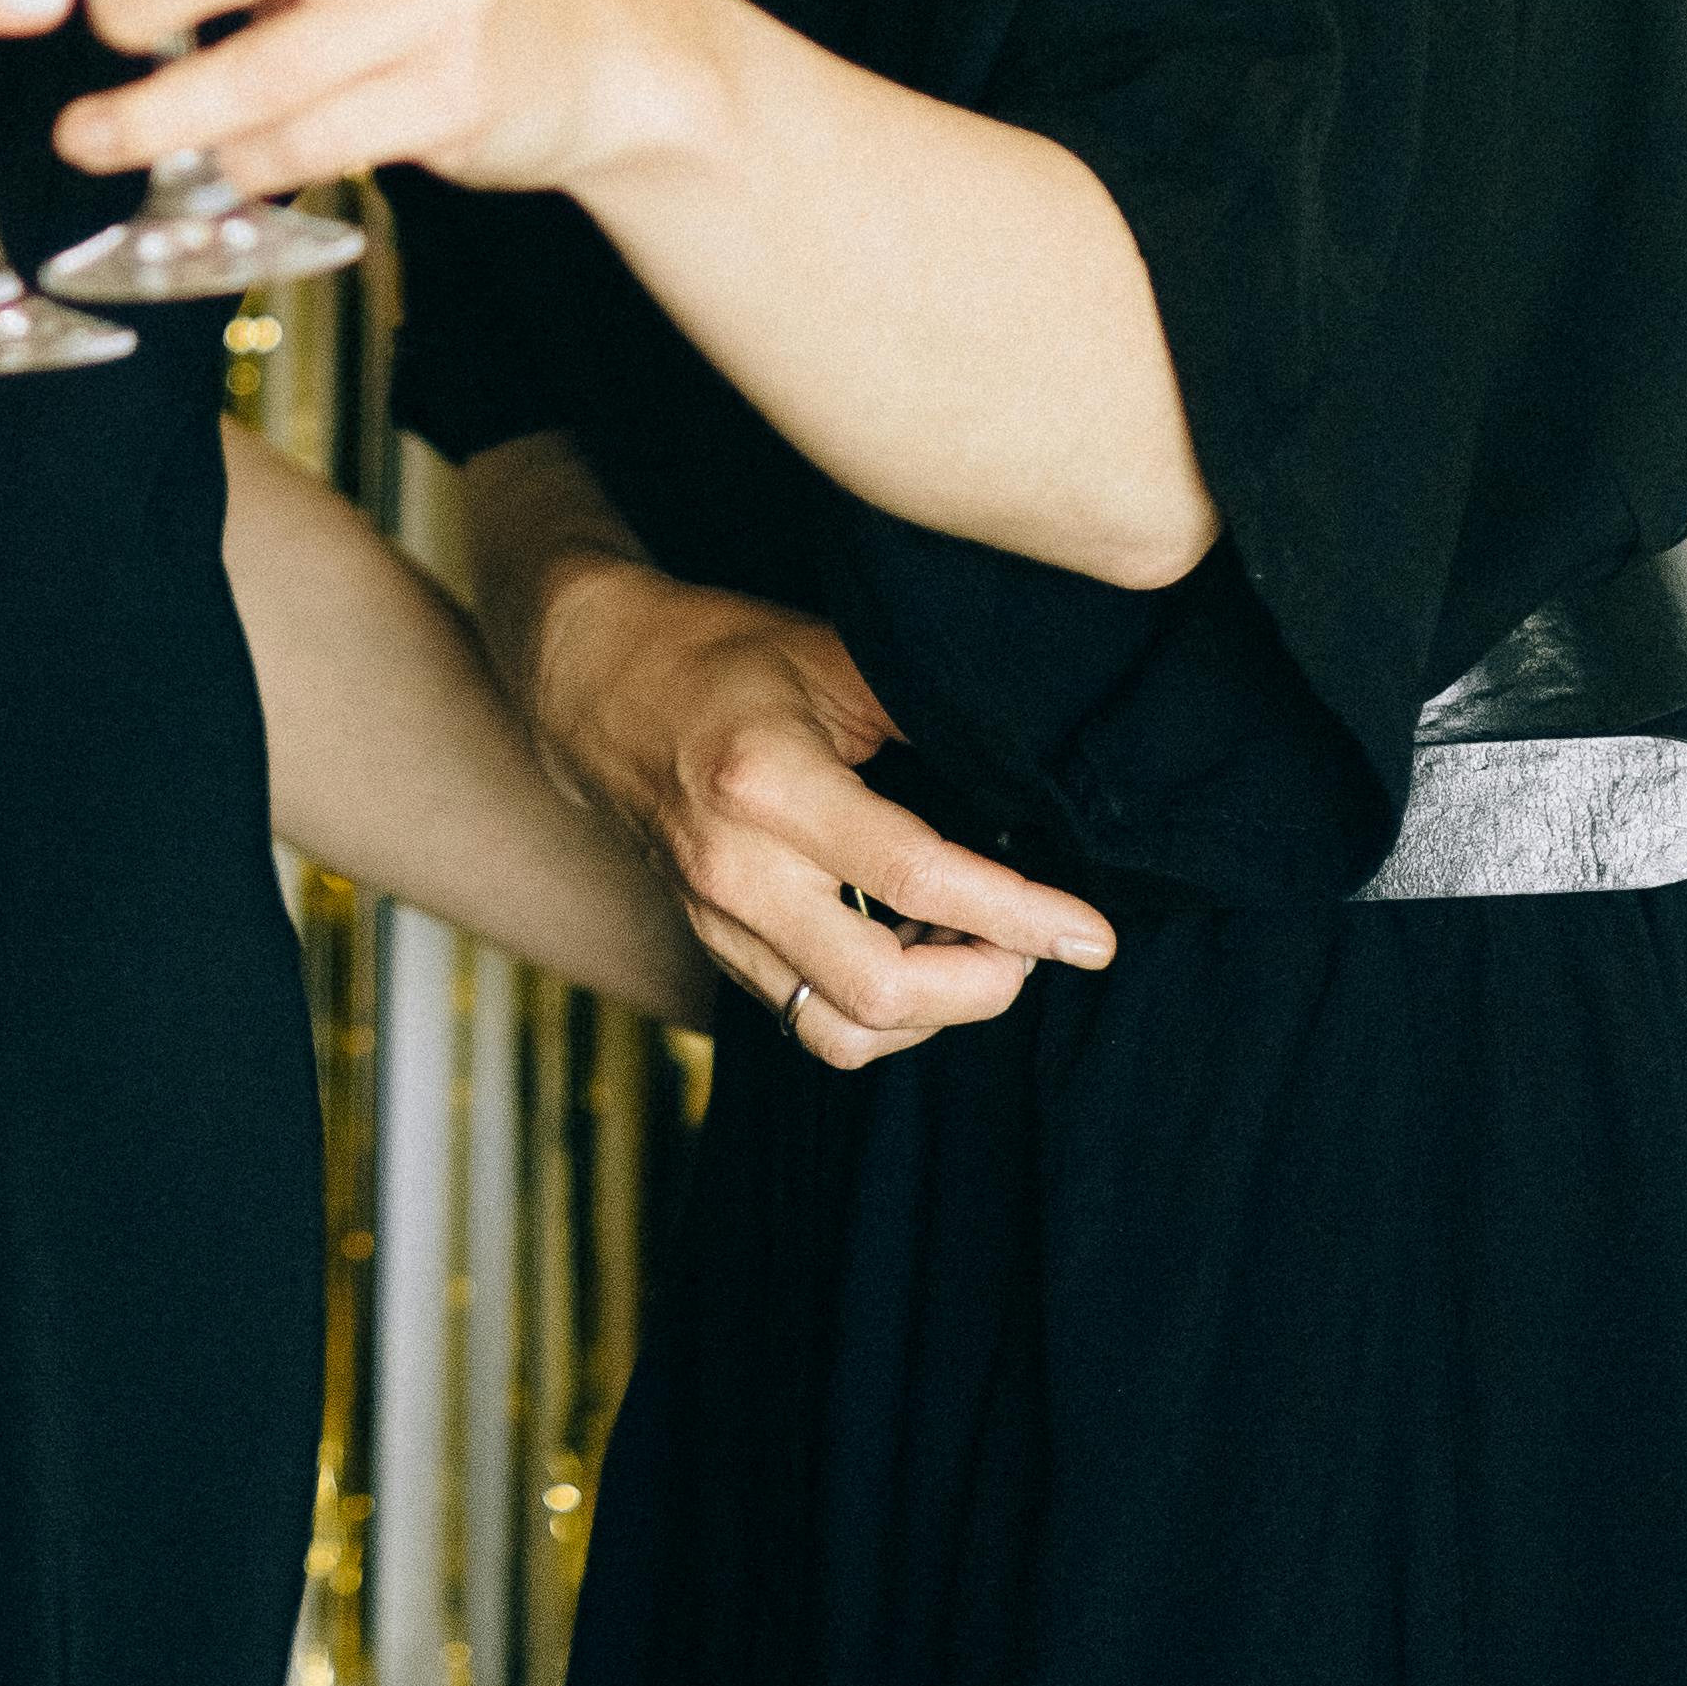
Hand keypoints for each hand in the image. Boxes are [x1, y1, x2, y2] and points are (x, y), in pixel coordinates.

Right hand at [524, 557, 1115, 1065]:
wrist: (596, 681)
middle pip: (880, 992)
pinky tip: (913, 952)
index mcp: (771, 782)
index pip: (916, 877)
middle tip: (1033, 948)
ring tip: (974, 951)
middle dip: (982, 988)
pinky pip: (807, 1021)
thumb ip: (926, 713)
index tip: (1090, 935)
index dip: (1018, 915)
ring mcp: (716, 916)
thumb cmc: (721, 655)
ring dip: (932, 1014)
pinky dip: (880, 1012)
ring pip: (842, 1031)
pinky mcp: (712, 943)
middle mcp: (738, 868)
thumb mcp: (828, 654)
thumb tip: (1039, 773)